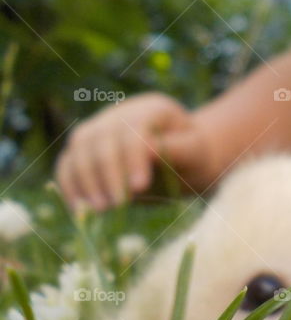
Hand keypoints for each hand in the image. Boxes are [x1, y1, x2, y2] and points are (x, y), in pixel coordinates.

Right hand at [55, 93, 216, 211]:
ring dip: (84, 180)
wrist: (183, 158)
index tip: (140, 188)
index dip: (133, 158)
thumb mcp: (194, 152)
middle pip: (102, 138)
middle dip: (107, 173)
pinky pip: (68, 161)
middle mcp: (121, 112)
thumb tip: (145, 149)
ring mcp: (100, 126)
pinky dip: (68, 184)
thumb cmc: (193, 156)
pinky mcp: (85, 146)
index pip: (134, 129)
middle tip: (117, 204)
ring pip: (79, 147)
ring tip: (98, 210)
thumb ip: (173, 148)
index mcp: (153, 109)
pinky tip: (79, 208)